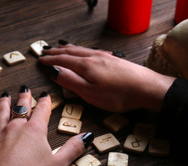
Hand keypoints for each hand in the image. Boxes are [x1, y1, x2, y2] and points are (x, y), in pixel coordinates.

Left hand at [0, 86, 92, 165]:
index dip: (45, 102)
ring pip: (1, 113)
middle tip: (24, 88)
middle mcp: (16, 128)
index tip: (45, 95)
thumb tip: (87, 136)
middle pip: (21, 108)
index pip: (42, 111)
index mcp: (35, 131)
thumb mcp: (59, 164)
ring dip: (3, 103)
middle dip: (24, 97)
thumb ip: (73, 148)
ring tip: (5, 95)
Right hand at [39, 43, 174, 111]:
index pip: (63, 60)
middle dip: (56, 52)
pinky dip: (81, 50)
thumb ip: (71, 82)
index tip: (40, 60)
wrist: (148, 88)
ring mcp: (105, 56)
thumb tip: (55, 72)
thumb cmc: (119, 94)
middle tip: (45, 51)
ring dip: (68, 49)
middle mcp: (94, 57)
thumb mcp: (91, 93)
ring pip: (81, 49)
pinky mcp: (114, 59)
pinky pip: (92, 50)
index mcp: (86, 66)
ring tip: (60, 48)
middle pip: (71, 52)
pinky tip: (85, 51)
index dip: (50, 61)